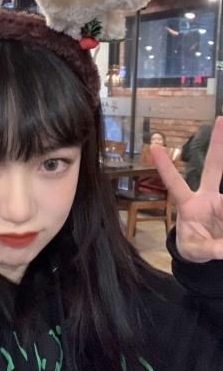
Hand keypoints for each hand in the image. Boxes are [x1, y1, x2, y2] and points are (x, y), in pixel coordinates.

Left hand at [151, 117, 222, 262]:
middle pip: (213, 167)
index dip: (165, 167)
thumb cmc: (192, 247)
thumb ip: (211, 249)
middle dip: (219, 144)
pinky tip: (222, 228)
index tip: (154, 147)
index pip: (174, 183)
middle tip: (221, 119)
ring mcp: (221, 200)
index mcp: (188, 205)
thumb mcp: (196, 250)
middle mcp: (206, 197)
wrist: (207, 252)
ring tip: (218, 230)